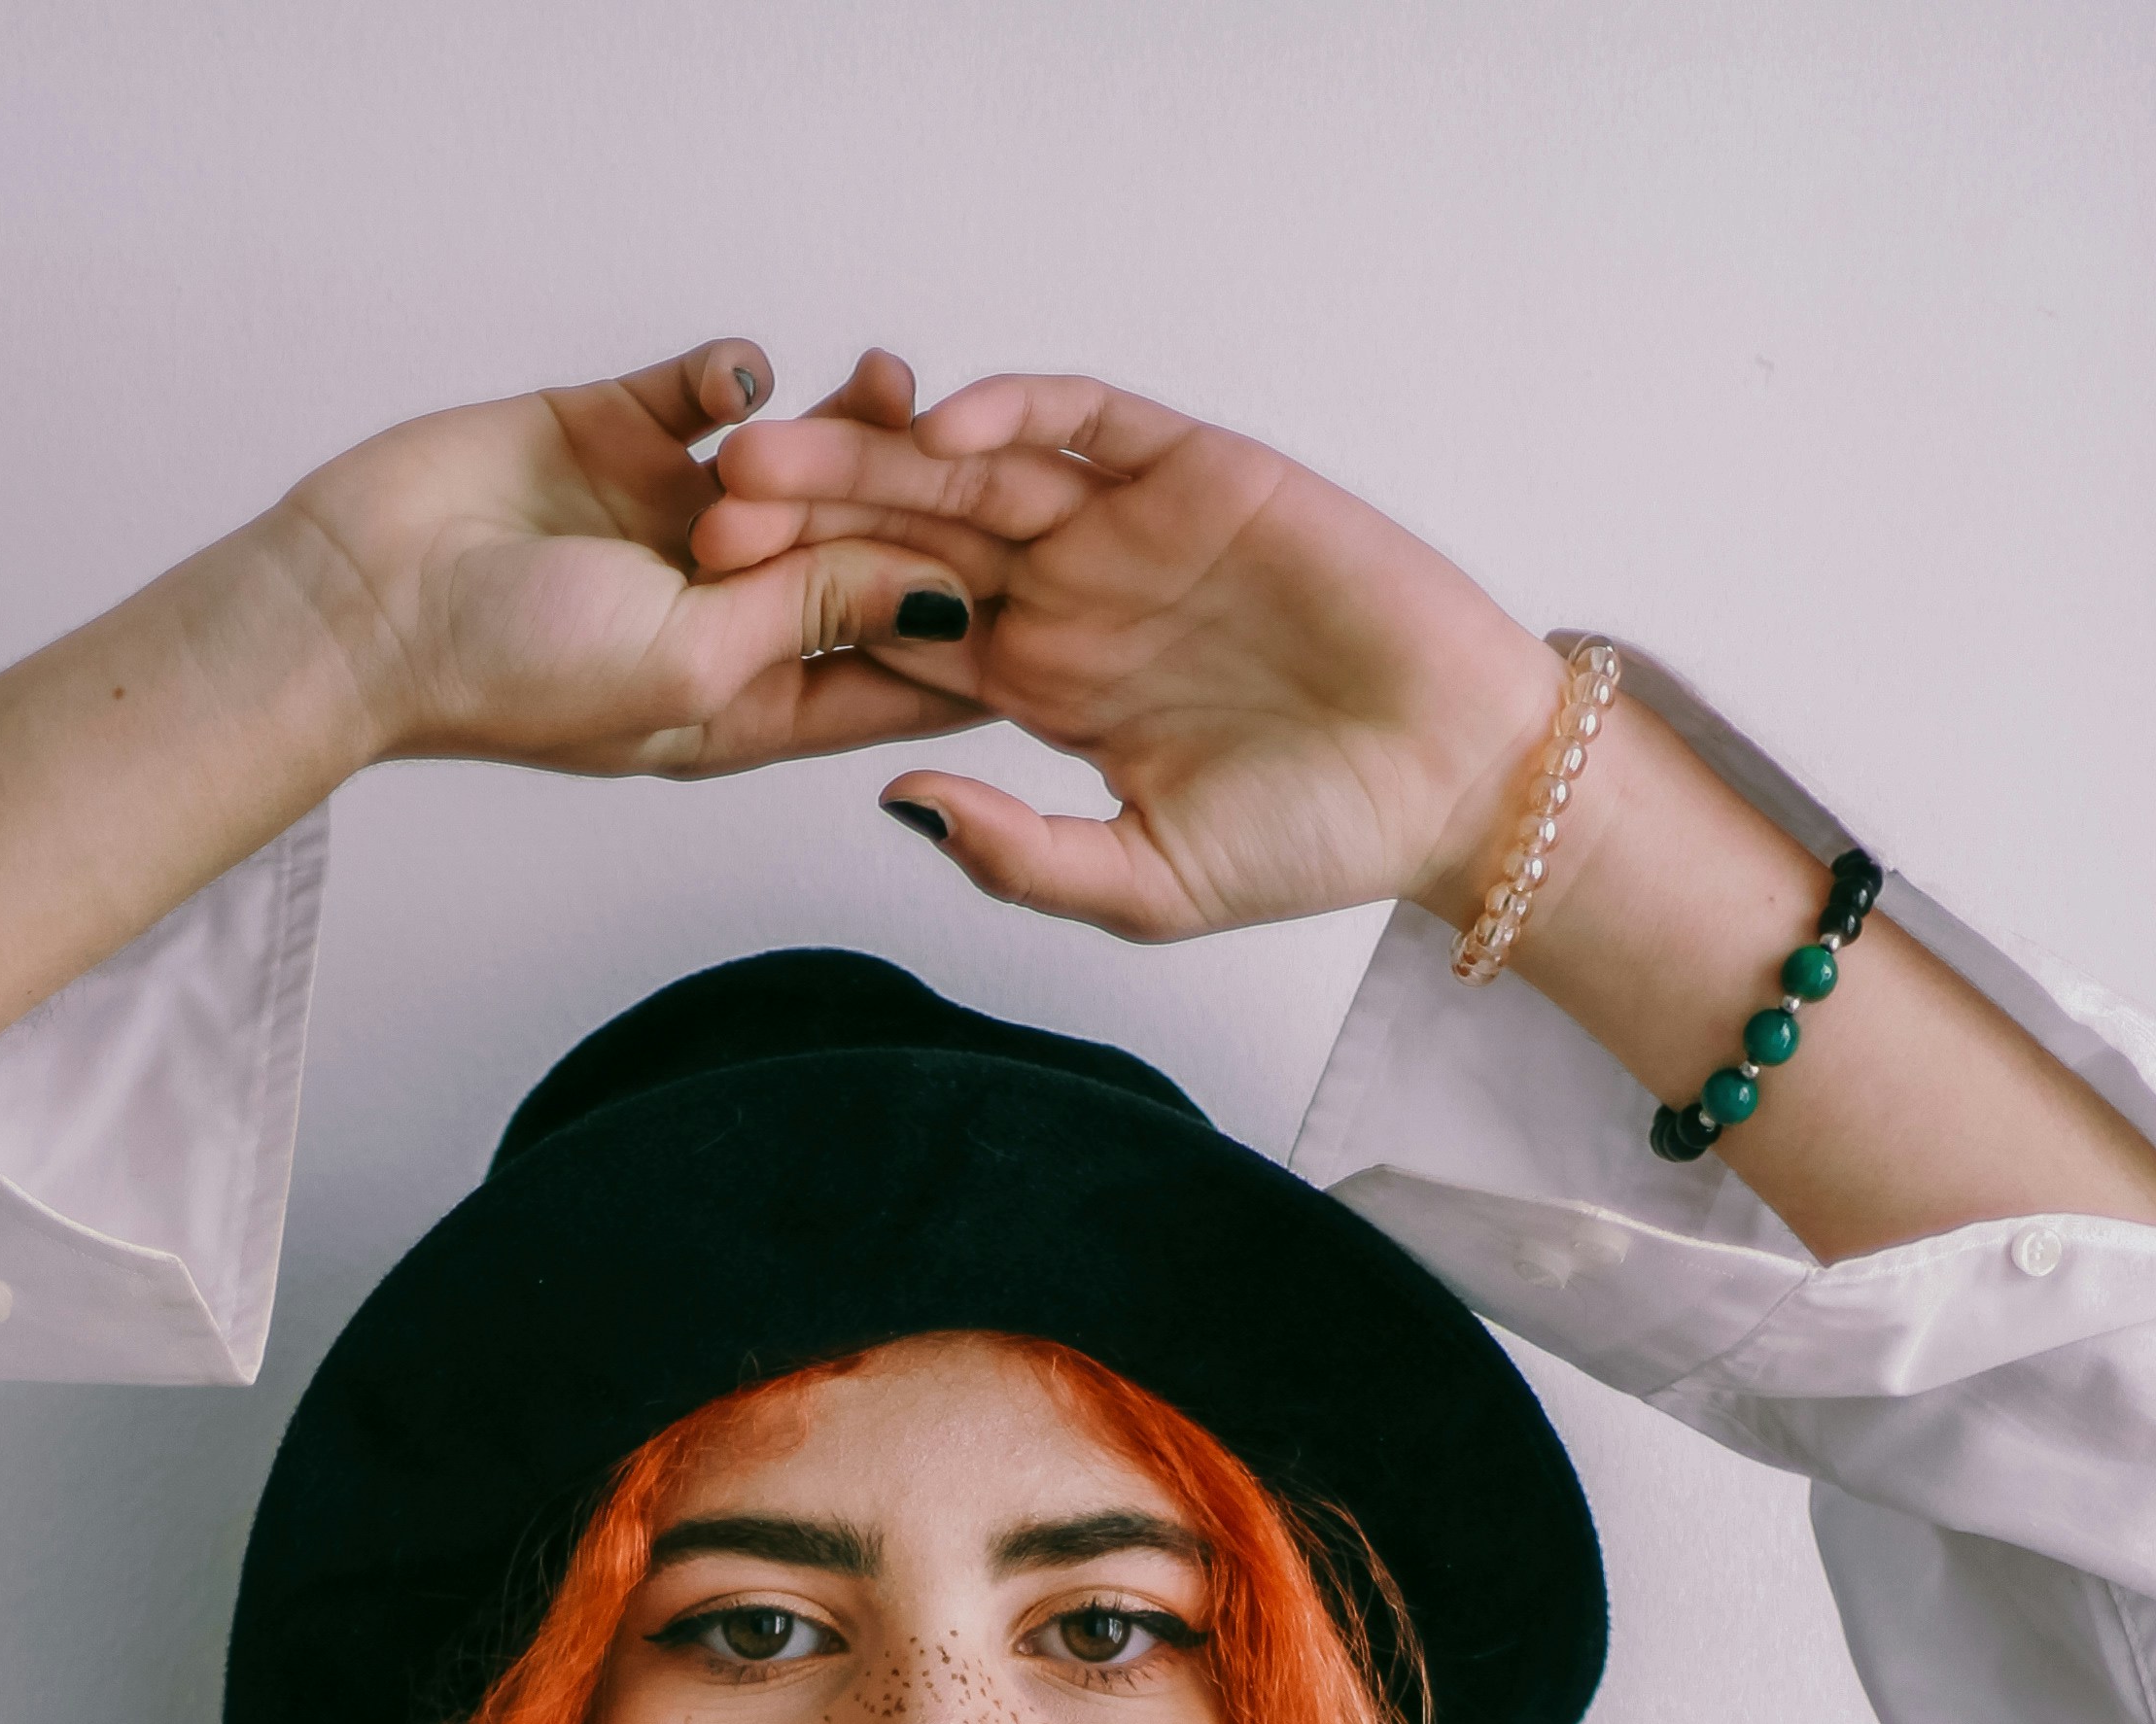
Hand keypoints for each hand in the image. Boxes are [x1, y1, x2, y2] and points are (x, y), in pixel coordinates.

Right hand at [257, 340, 986, 783]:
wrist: (363, 601)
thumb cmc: (511, 672)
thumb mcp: (694, 662)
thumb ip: (816, 615)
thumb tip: (944, 592)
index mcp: (746, 700)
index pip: (886, 672)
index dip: (970, 641)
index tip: (1058, 608)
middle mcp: (720, 610)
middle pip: (854, 556)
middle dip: (920, 512)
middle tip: (991, 458)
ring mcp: (670, 521)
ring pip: (798, 465)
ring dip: (843, 427)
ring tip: (890, 380)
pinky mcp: (619, 437)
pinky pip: (707, 391)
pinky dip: (734, 375)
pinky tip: (740, 381)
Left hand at [692, 374, 1566, 935]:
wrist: (1448, 783)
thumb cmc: (1314, 841)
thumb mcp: (1141, 884)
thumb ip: (1016, 854)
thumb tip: (892, 799)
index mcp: (1041, 690)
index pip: (900, 638)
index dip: (811, 625)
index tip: (713, 629)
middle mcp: (1069, 597)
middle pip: (911, 540)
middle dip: (811, 523)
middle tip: (707, 519)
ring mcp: (1126, 528)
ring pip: (977, 469)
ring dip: (879, 453)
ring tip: (779, 454)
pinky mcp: (1193, 469)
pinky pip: (1083, 420)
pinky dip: (1015, 408)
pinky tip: (943, 420)